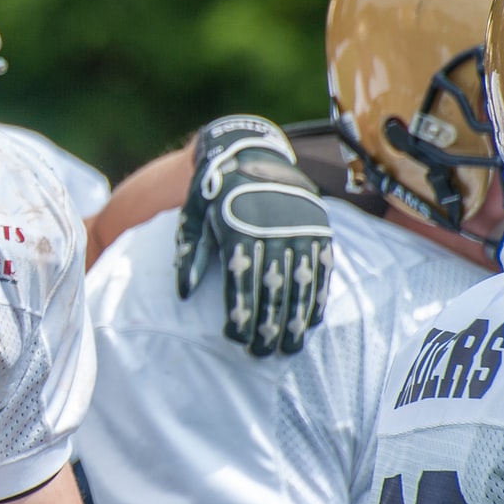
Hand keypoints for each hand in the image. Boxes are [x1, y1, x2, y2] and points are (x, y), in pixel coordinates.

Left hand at [175, 114, 332, 355]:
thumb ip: (188, 254)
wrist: (249, 151)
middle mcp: (271, 226)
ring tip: (288, 348)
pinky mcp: (318, 226)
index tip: (236, 339)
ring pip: (300, 281)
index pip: (240, 278)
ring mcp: (299, 226)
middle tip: (261, 353)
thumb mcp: (191, 217)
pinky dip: (317, 296)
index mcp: (237, 225)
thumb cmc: (212, 192)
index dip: (239, 311)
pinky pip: (321, 268)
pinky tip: (311, 321)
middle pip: (272, 286)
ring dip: (296, 318)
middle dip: (267, 324)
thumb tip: (182, 294)